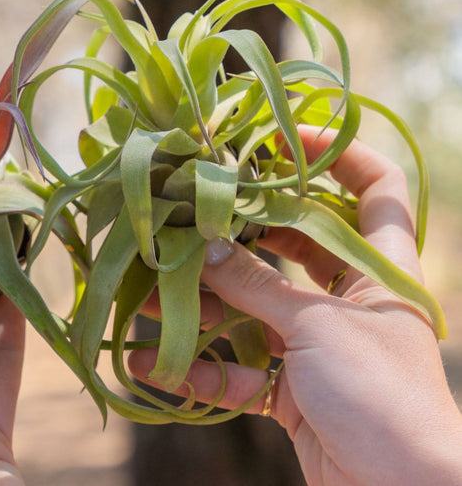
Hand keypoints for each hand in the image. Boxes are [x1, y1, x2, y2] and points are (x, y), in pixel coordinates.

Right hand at [129, 128, 461, 485]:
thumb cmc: (380, 396)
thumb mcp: (316, 328)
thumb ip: (255, 285)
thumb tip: (203, 245)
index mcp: (379, 270)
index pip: (376, 188)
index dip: (337, 153)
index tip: (279, 134)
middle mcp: (349, 300)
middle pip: (293, 244)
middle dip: (240, 230)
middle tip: (187, 209)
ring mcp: (318, 346)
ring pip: (253, 309)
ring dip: (202, 303)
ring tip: (149, 291)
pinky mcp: (291, 392)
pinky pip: (239, 368)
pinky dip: (201, 368)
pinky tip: (157, 365)